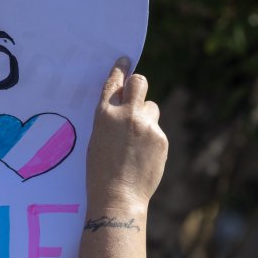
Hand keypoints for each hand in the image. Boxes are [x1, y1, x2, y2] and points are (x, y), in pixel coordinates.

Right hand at [86, 58, 168, 214]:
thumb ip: (111, 120)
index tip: (125, 61)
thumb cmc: (100, 172)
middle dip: (138, 83)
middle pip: (140, 82)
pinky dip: (151, 139)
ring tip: (135, 140)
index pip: (114, 82)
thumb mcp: (97, 140)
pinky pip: (156, 130)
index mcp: (104, 115)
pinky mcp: (161, 138)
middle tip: (136, 90)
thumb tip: (125, 106)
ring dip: (145, 116)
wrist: (118, 196)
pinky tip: (141, 157)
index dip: (120, 69)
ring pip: (152, 108)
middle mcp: (126, 115)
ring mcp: (146, 126)